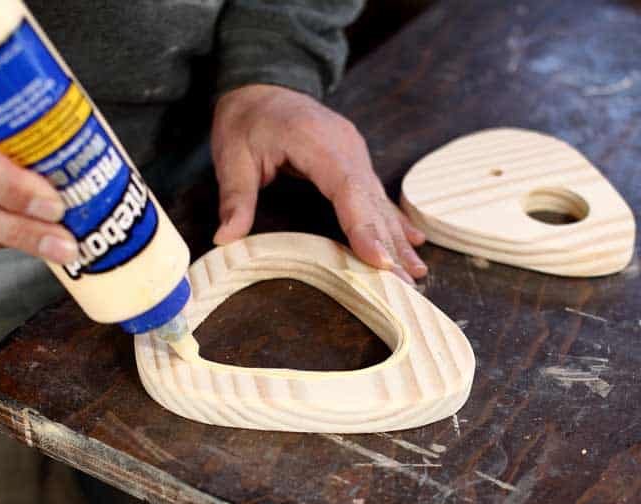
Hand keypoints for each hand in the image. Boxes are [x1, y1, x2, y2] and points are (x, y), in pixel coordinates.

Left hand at [211, 84, 426, 281]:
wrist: (262, 85)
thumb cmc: (247, 120)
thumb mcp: (232, 157)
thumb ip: (235, 199)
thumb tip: (224, 238)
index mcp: (316, 141)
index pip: (347, 188)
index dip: (364, 227)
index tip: (379, 260)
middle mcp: (346, 146)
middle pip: (371, 200)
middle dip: (389, 243)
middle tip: (405, 282)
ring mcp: (355, 153)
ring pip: (380, 201)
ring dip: (398, 237)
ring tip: (416, 272)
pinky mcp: (356, 161)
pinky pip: (376, 195)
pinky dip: (393, 220)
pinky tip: (414, 241)